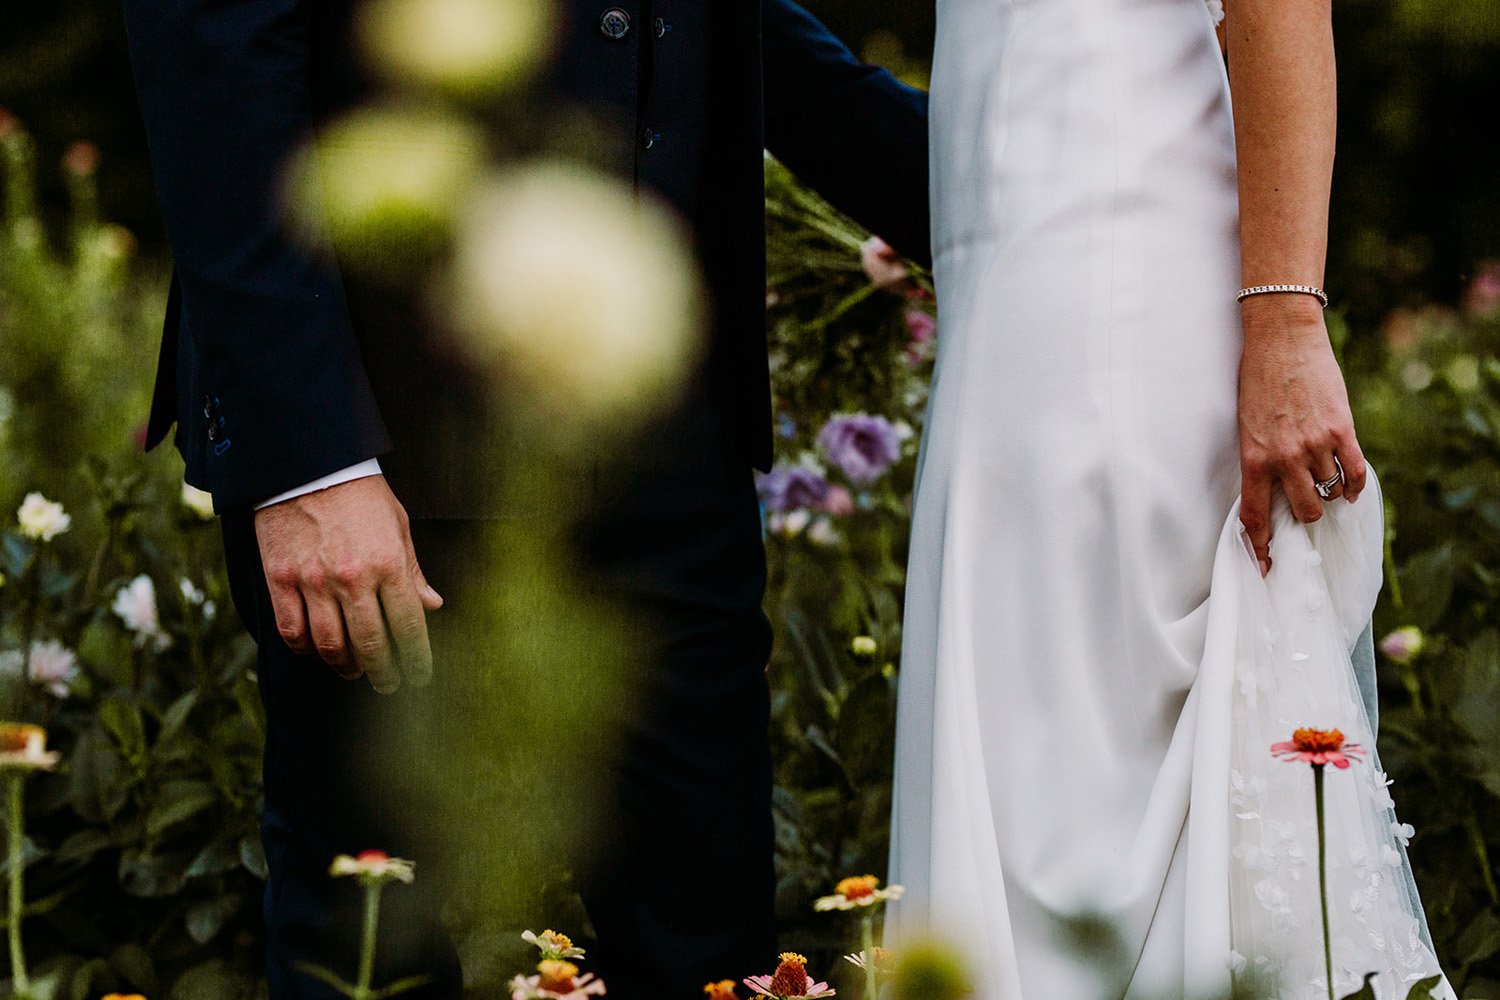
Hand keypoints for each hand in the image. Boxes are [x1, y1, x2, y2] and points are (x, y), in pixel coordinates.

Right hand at [254, 475, 442, 692]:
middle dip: (384, 673)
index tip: (420, 676)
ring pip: (330, 645)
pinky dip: (306, 650)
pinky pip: (292, 631)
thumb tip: (432, 604)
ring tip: (355, 672)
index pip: (409, 625)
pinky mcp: (280, 579)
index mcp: (388, 563)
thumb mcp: (398, 525)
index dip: (417, 658)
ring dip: (346, 666)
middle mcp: (352, 578)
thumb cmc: (359, 493)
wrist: (306, 465)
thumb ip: (413, 570)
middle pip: (371, 644)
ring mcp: (313, 581)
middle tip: (389, 685)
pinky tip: (318, 652)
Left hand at [1237, 296, 1367, 571]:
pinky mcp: (1341, 431)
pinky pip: (1354, 472)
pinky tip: (1349, 486)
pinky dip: (1354, 484)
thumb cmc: (1257, 380)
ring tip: (1323, 484)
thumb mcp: (1245, 426)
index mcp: (1253, 460)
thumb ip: (1261, 460)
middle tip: (1304, 507)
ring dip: (1328, 494)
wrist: (1281, 340)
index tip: (1266, 566)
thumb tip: (1271, 493)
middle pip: (1303, 511)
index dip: (1261, 548)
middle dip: (1305, 514)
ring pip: (1329, 493)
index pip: (1256, 518)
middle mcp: (1284, 458)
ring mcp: (1315, 445)